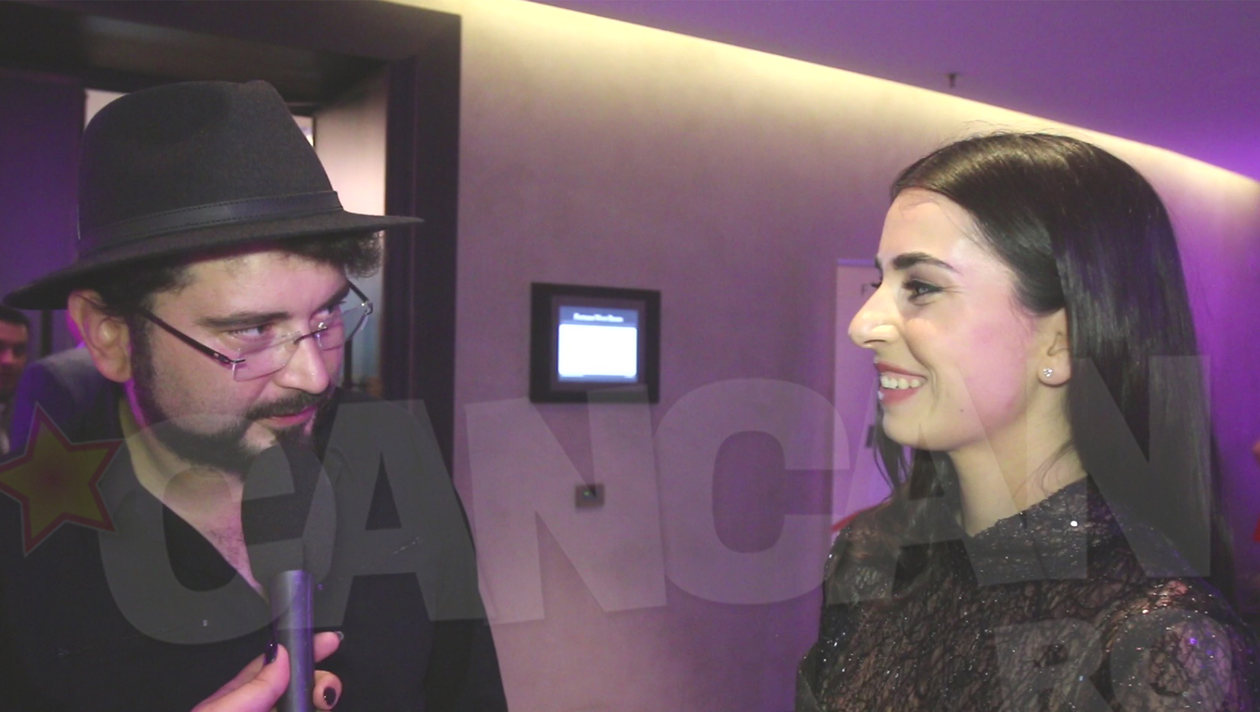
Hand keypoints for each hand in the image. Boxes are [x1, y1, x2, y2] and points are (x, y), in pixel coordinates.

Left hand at [192, 631, 343, 711]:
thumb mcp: (224, 709)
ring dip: (324, 700)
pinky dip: (322, 711)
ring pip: (313, 706)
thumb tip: (284, 654)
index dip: (306, 649)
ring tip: (322, 705)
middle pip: (303, 687)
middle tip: (325, 692)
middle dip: (321, 682)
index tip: (328, 641)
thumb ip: (255, 684)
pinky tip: (324, 711)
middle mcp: (261, 711)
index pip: (280, 664)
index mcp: (239, 698)